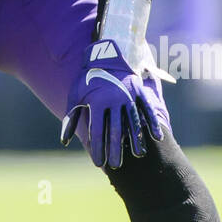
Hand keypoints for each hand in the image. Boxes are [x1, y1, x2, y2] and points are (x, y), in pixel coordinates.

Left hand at [60, 39, 169, 168]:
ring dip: (136, 140)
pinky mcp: (138, 91)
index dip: (97, 148)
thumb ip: (70, 118)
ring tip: (137, 156)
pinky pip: (146, 109)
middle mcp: (113, 100)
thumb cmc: (87, 79)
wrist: (104, 55)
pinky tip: (157, 137)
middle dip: (115, 149)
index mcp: (96, 101)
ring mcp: (128, 95)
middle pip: (115, 130)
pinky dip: (152, 123)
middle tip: (116, 166)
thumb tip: (64, 140)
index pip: (96, 130)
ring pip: (133, 122)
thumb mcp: (75, 95)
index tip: (98, 163)